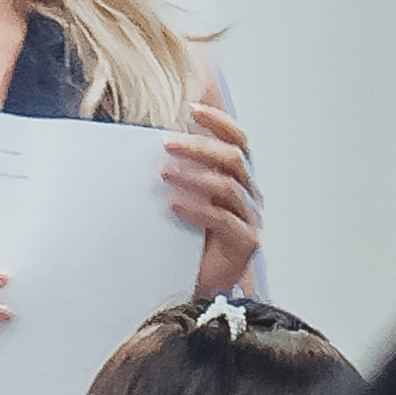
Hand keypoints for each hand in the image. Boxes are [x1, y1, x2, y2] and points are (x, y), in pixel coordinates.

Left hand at [163, 99, 262, 298]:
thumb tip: (146, 138)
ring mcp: (249, 219)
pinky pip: (223, 219)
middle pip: (233, 158)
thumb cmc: (180, 239)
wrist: (185, 285)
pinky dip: (197, 208)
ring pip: (227, 186)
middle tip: (167, 143)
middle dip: (200, 146)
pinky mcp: (245, 243)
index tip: (191, 109)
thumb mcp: (174, 196)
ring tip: (164, 172)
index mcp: (236, 178)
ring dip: (194, 175)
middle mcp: (247, 195)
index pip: (237, 140)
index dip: (218, 122)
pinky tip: (173, 205)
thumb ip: (172, 169)